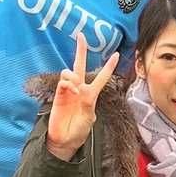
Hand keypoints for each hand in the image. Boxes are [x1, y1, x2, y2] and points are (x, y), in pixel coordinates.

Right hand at [46, 33, 118, 160]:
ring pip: (69, 72)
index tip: (117, 54)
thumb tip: (80, 89)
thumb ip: (88, 102)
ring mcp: (68, 91)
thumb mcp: (89, 117)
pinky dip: (68, 84)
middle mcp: (79, 89)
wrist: (65, 140)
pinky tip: (71, 90)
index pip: (101, 77)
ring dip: (74, 76)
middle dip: (81, 51)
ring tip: (77, 87)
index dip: (109, 67)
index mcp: (91, 94)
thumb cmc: (79, 130)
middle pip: (79, 66)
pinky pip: (62, 83)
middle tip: (81, 36)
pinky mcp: (58, 96)